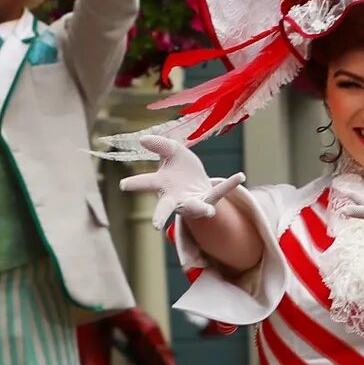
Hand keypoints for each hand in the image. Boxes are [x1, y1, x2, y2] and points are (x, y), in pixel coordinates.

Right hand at [119, 135, 247, 233]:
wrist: (197, 180)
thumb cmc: (180, 168)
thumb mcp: (172, 151)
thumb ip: (159, 145)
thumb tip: (142, 138)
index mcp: (162, 184)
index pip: (146, 183)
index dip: (134, 183)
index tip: (123, 184)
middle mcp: (174, 197)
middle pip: (165, 208)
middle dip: (160, 216)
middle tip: (155, 226)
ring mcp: (192, 201)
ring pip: (194, 208)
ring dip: (199, 209)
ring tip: (209, 211)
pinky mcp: (209, 200)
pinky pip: (220, 192)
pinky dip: (230, 184)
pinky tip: (240, 176)